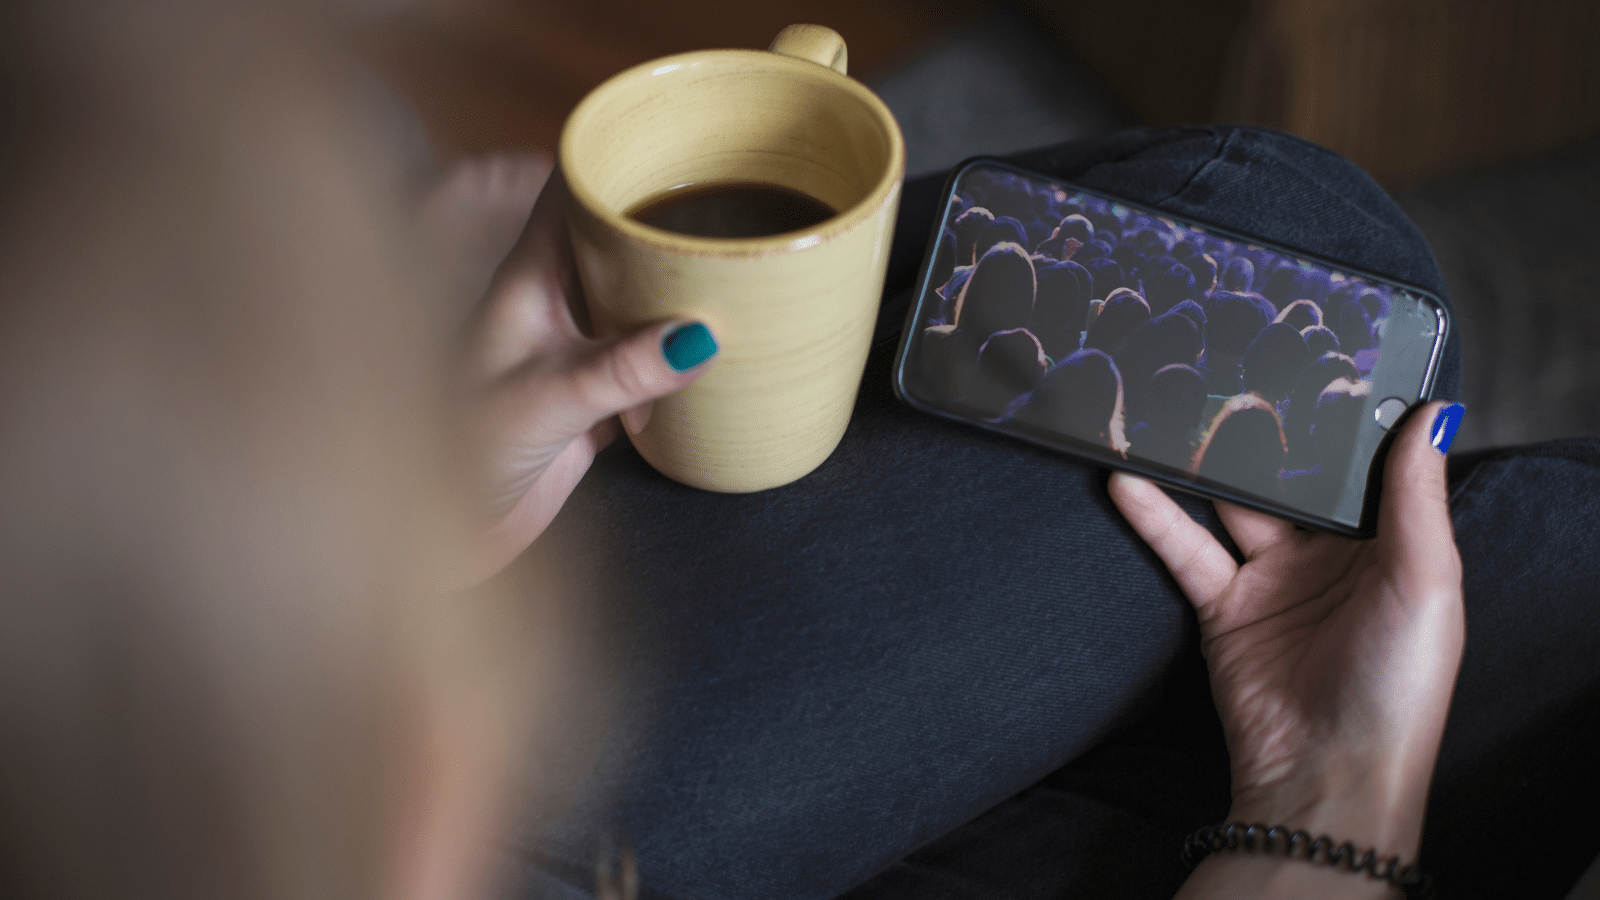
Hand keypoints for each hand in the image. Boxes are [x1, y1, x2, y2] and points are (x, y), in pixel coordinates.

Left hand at [458, 170, 716, 583]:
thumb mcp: (544, 403)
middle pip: (615, 242)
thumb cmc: (459, 455)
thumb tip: (700, 338)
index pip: (569, 195)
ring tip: (742, 267)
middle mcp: (552, 306)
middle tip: (733, 205)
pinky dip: (682, 354)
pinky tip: (723, 351)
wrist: (443, 533)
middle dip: (666, 222)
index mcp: (527, 282)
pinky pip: (649, 363)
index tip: (673, 142)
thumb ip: (619, 371)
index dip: (612, 160)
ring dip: (679, 289)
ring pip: (636, 301)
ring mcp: (575, 352)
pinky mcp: (594, 403)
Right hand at [1109, 402, 1465, 895]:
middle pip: (1294, 481)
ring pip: (1233, 505)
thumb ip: (1417, 497)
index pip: (1366, 469)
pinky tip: (1127, 479)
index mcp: (1393, 549)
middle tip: (1232, 373)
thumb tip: (1431, 415)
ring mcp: (1273, 580)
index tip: (1320, 363)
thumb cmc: (1396, 689)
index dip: (1345, 422)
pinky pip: (1185, 548)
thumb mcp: (1426, 582)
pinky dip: (1154, 515)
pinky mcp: (1223, 605)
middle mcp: (1332, 559)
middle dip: (1267, 434)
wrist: (1325, 774)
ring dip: (1203, 465)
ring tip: (1168, 412)